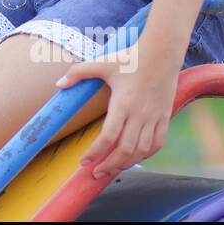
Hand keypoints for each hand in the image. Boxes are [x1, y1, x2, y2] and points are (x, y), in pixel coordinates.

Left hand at [53, 40, 179, 179]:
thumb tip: (58, 84)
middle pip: (125, 150)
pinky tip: (135, 158)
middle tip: (95, 173)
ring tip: (112, 169)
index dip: (95, 153)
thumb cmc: (130, 57)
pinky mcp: (165, 116)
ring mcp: (154, 116)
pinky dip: (147, 155)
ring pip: (142, 150)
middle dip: (108, 165)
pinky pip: (158, 143)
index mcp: (123, 103)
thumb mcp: (102, 62)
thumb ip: (78, 72)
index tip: (84, 161)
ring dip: (126, 163)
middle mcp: (140, 114)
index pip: (108, 137)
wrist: (162, 51)